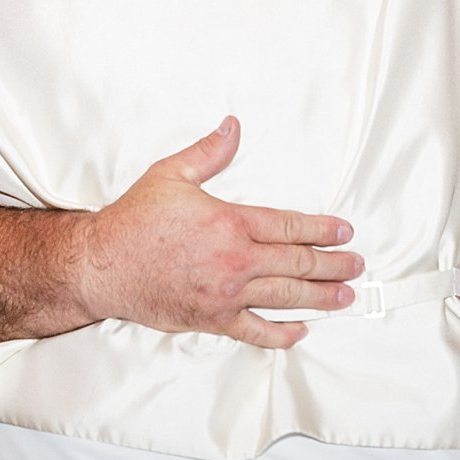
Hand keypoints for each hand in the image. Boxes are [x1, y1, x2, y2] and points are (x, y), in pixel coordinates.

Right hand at [78, 116, 361, 349]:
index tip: (344, 231)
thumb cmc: (135, 219)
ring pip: (286, 299)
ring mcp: (226, 295)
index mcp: (230, 223)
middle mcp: (235, 262)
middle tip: (356, 264)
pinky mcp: (213, 320)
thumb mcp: (171, 174)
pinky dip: (282, 334)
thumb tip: (233, 126)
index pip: (290, 226)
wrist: (102, 266)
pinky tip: (301, 330)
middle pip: (298, 265)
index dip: (323, 230)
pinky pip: (257, 332)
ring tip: (345, 296)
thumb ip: (209, 152)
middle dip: (333, 265)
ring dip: (321, 298)